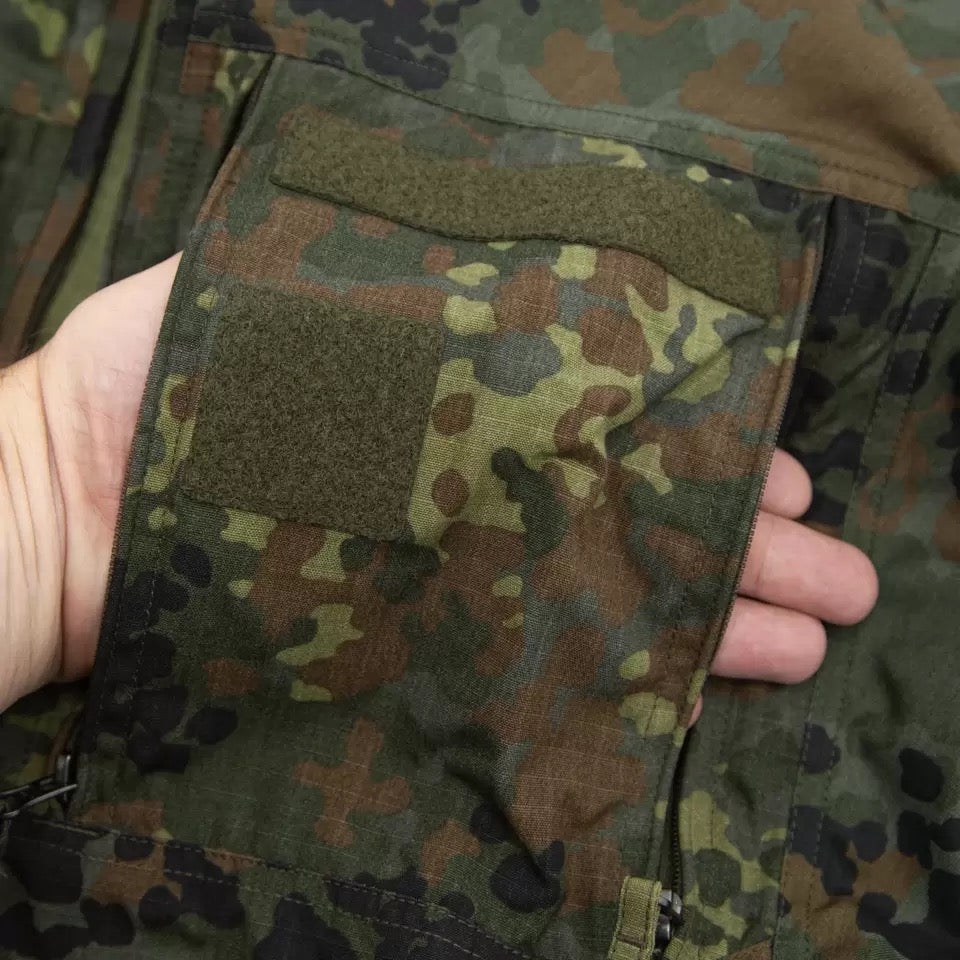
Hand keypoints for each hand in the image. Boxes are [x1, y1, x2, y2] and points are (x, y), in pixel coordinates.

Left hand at [0, 255, 876, 714]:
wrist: (70, 502)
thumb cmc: (167, 373)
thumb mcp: (298, 283)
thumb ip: (415, 269)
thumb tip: (546, 252)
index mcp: (470, 398)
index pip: (619, 417)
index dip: (708, 440)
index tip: (788, 461)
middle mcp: (479, 486)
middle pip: (632, 510)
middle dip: (744, 541)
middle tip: (844, 573)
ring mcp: (453, 571)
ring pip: (606, 592)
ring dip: (716, 616)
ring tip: (818, 631)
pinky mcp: (415, 644)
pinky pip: (538, 663)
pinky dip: (620, 673)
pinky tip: (706, 686)